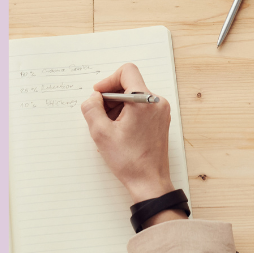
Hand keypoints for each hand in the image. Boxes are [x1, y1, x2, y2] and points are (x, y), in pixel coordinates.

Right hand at [80, 63, 178, 217]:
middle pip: (130, 85)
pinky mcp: (161, 120)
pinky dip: (128, 115)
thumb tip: (94, 97)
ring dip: (118, 108)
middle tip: (101, 118)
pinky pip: (141, 107)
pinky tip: (120, 133)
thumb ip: (92, 109)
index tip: (98, 96)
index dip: (108, 80)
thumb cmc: (128, 160)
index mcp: (144, 100)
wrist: (149, 181)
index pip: (127, 72)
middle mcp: (156, 102)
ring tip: (111, 129)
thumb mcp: (100, 133)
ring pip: (134, 97)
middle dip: (111, 98)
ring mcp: (161, 111)